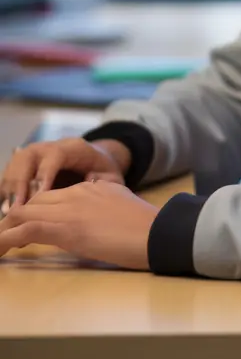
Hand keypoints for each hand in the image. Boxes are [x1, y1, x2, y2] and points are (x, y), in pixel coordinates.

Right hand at [0, 137, 129, 211]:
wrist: (97, 160)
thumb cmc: (104, 171)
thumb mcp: (112, 177)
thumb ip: (104, 182)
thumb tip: (88, 184)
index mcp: (74, 148)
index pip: (54, 156)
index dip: (44, 175)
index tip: (39, 197)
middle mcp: (51, 146)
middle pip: (28, 157)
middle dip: (20, 182)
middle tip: (16, 208)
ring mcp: (37, 154)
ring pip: (16, 164)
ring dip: (10, 187)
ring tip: (9, 211)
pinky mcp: (28, 165)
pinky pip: (12, 173)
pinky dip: (7, 190)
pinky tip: (7, 209)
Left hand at [0, 181, 157, 269]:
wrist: (157, 231)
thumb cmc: (148, 227)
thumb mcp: (122, 208)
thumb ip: (105, 207)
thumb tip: (97, 221)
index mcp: (89, 190)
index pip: (49, 197)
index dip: (31, 212)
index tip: (20, 228)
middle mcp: (75, 195)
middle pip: (32, 203)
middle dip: (11, 220)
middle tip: (2, 238)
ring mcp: (70, 210)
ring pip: (23, 214)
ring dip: (4, 230)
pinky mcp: (68, 229)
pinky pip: (28, 231)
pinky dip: (7, 240)